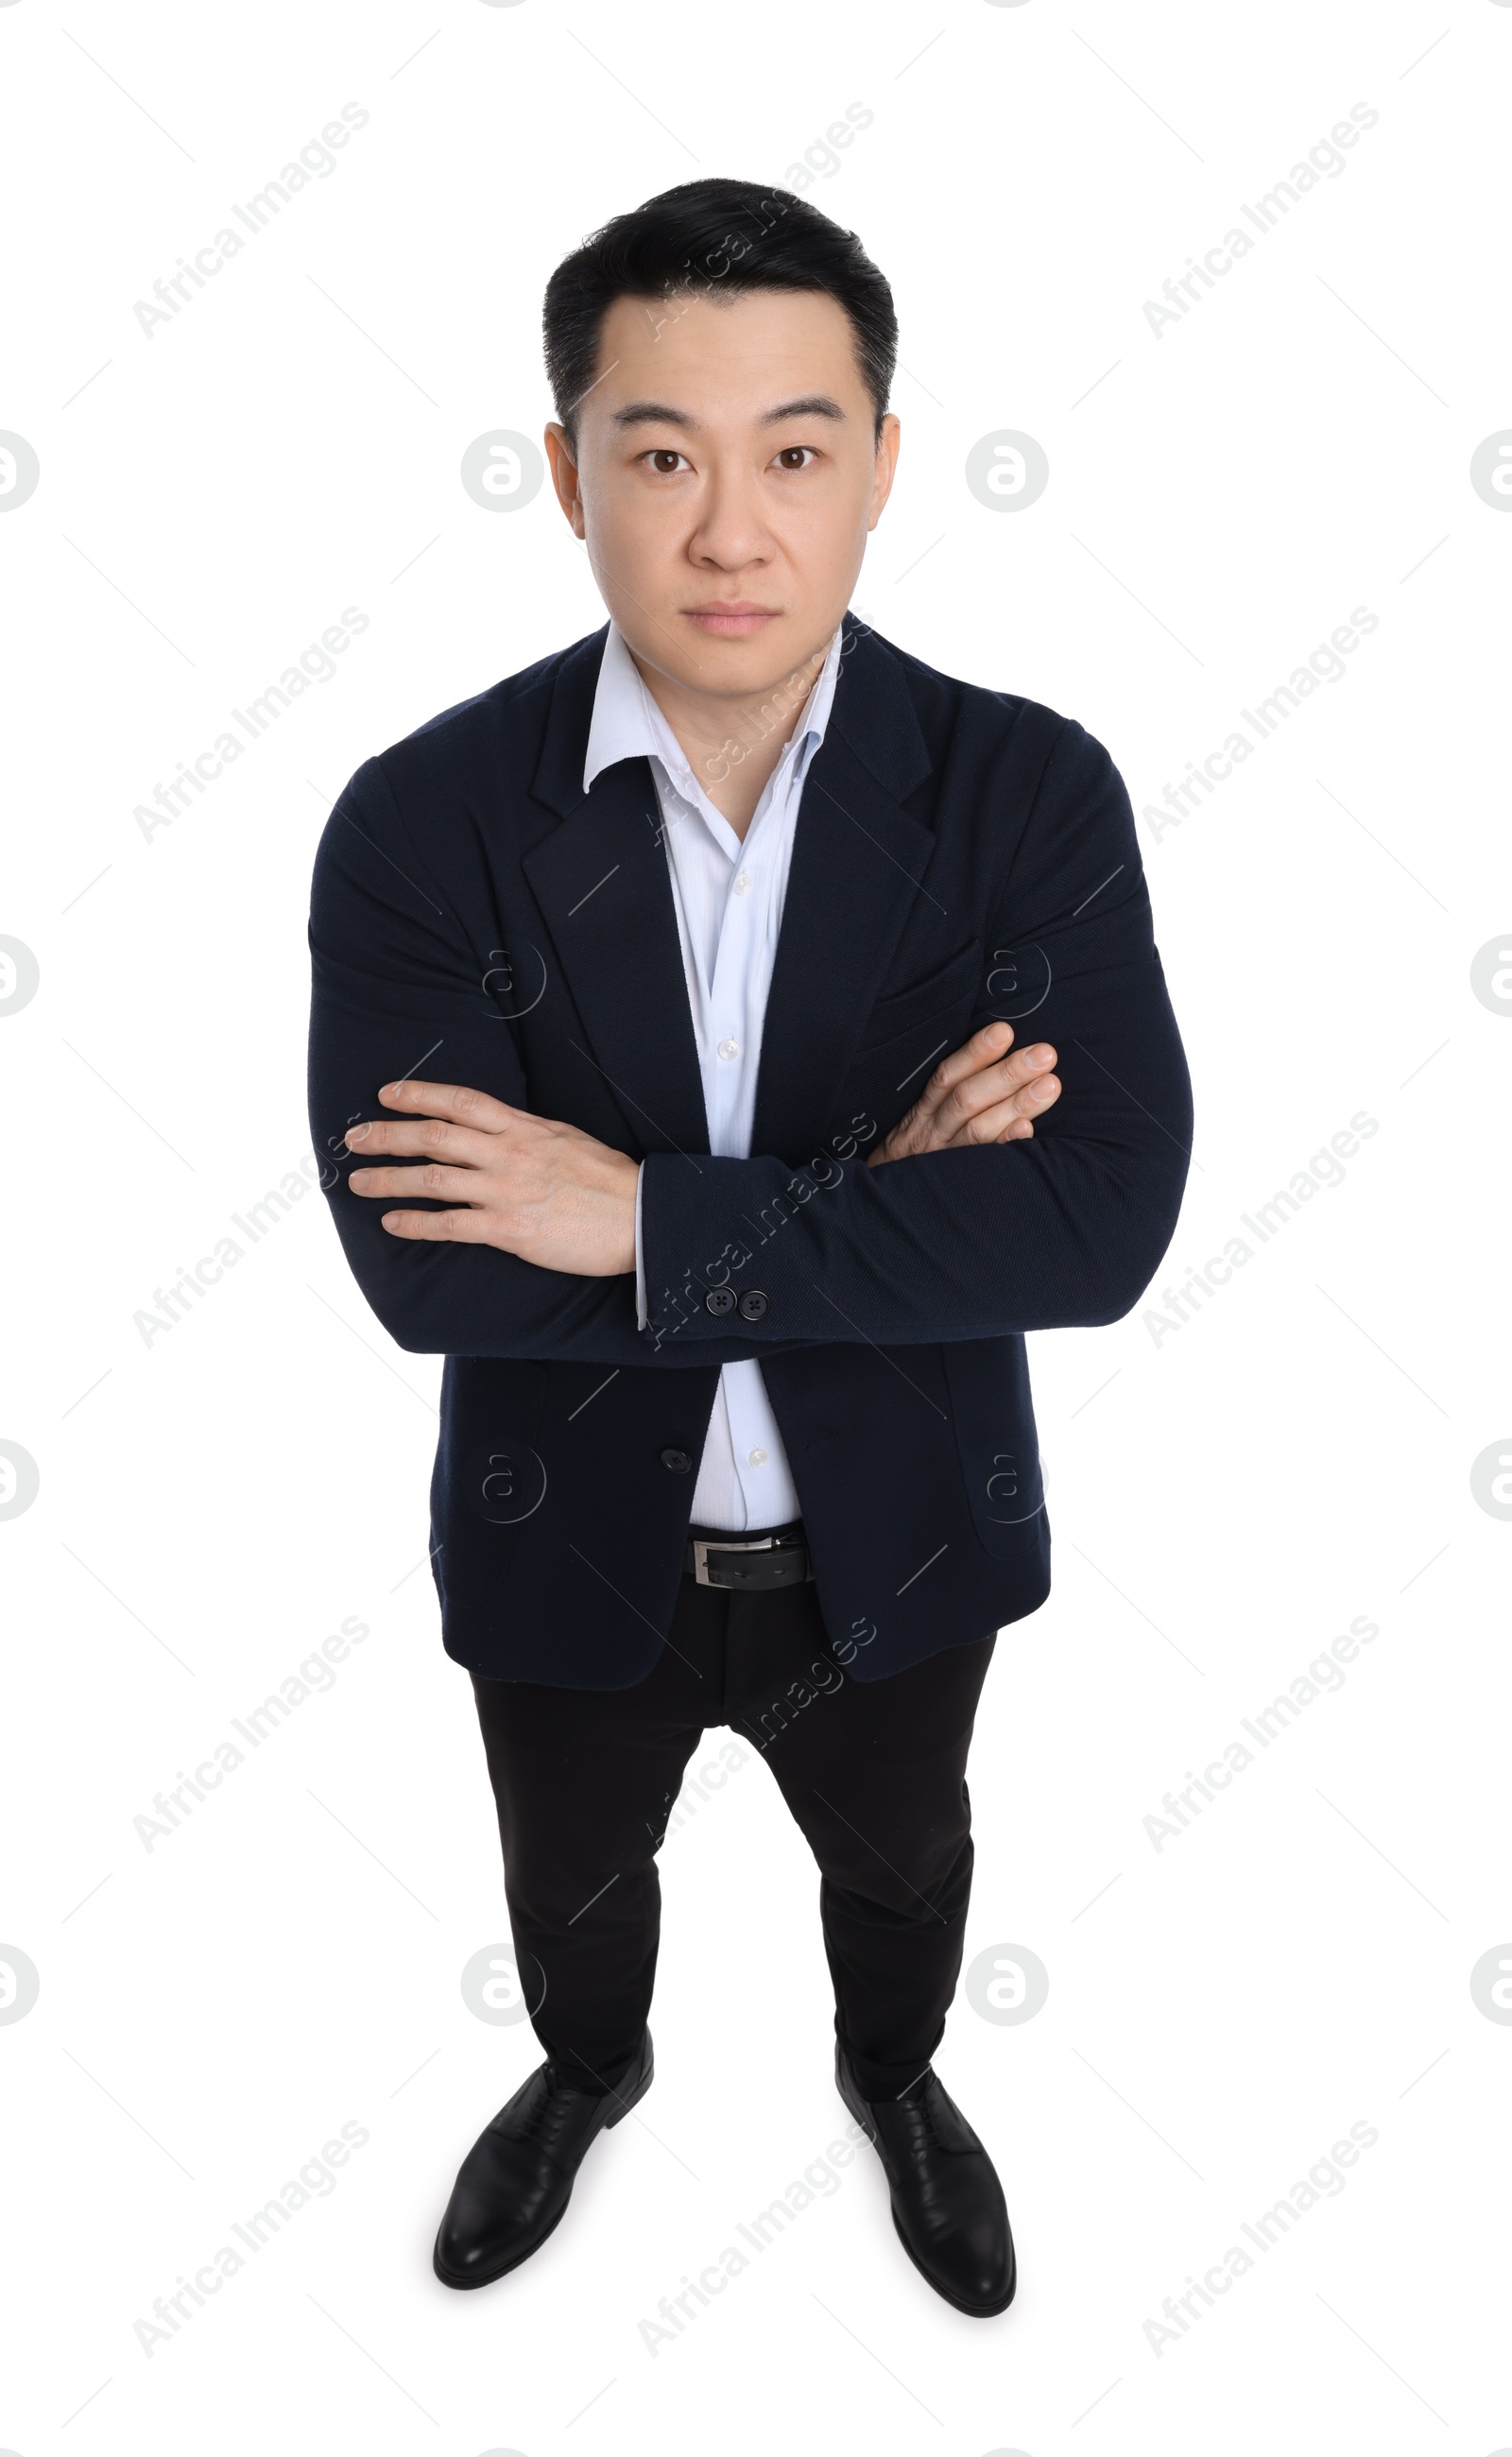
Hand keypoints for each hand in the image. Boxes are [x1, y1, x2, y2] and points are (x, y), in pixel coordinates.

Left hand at [346, 1080, 638, 1275]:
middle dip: (386, 1135)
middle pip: (433, 1136)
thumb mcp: (564, 1138)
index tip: (386, 1095)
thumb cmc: (608, 1180)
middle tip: (353, 1139)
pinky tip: (393, 1223)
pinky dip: (416, 1223)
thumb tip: (493, 1130)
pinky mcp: (509, 1230)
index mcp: (523, 1127)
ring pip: (432, 1179)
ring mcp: (506, 1191)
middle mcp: (508, 1153)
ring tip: (358, 1183)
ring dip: (388, 1180)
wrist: (640, 1218)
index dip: (418, 1094)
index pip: (459, 1101)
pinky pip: (451, 1225)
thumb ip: (525, 1133)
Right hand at [866, 1021, 1058, 1167]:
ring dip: (1016, 1105)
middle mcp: (931, 1133)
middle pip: (967, 1099)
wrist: (883, 1206)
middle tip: (1044, 1055)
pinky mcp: (955, 1185)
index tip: (1004, 1031)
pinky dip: (1004, 1145)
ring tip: (1050, 1086)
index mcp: (923, 1111)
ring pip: (977, 1129)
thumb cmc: (916, 1152)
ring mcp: (942, 1160)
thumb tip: (998, 1054)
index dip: (975, 1053)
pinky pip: (982, 1166)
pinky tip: (1027, 1130)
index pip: (948, 1076)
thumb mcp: (923, 1119)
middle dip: (1008, 1074)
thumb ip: (952, 1095)